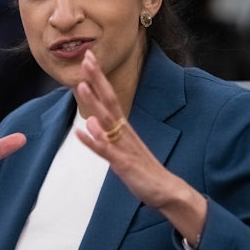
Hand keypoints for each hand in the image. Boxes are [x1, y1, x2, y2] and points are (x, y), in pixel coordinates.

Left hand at [74, 50, 205, 243]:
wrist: (167, 191)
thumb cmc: (144, 171)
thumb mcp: (121, 151)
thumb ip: (105, 138)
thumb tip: (89, 122)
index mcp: (123, 128)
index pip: (110, 97)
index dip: (98, 79)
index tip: (89, 58)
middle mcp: (124, 133)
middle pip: (109, 101)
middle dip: (97, 79)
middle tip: (87, 57)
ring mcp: (124, 147)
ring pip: (106, 121)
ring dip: (93, 103)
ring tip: (81, 85)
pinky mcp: (124, 164)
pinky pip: (106, 151)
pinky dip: (94, 141)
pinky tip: (82, 131)